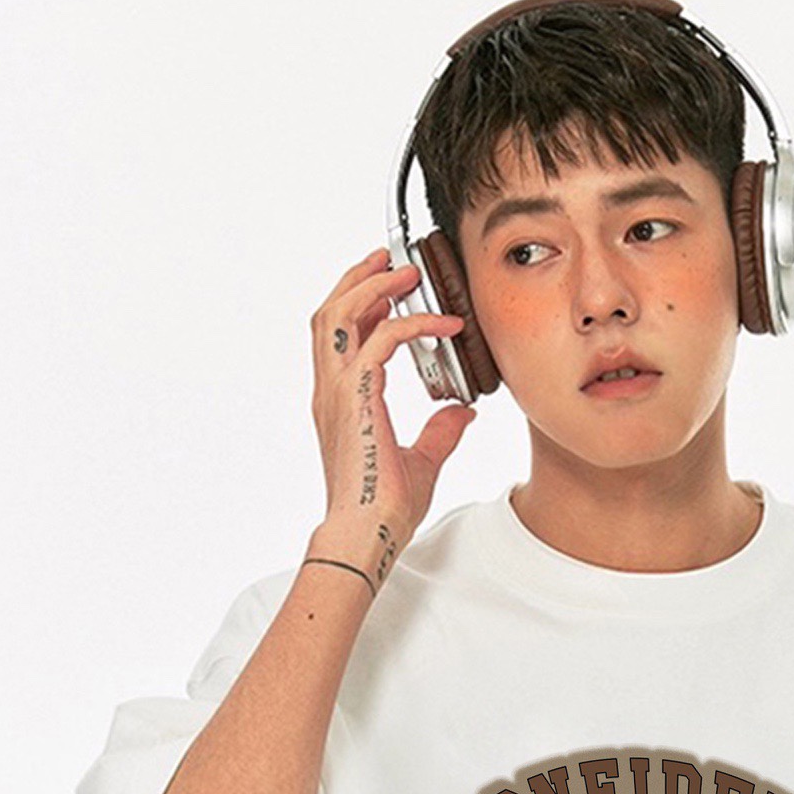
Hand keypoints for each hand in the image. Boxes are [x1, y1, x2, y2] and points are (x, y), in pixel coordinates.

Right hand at [309, 245, 475, 563]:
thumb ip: (440, 431)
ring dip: (375, 286)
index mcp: (339, 403)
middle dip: (358, 279)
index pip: (338, 337)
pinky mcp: (356, 397)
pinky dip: (412, 324)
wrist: (367, 533)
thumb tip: (463, 410)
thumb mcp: (422, 461)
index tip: (388, 291)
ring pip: (341, 315)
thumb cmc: (384, 508)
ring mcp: (338, 393)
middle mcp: (331, 392)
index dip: (360, 305)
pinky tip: (443, 323)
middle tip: (387, 260)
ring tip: (406, 272)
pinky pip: (381, 341)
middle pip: (330, 313)